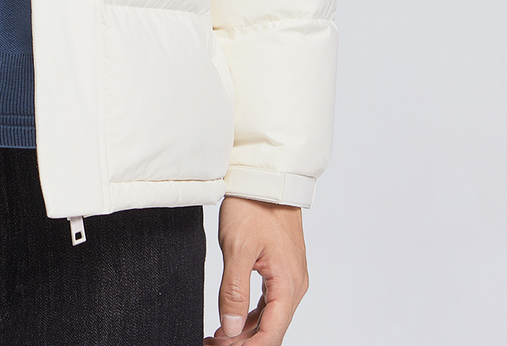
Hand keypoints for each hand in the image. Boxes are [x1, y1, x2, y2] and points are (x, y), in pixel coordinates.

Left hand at [206, 197, 308, 343]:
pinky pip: (269, 303)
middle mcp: (295, 285)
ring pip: (270, 318)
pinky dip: (251, 316)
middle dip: (242, 342)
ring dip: (245, 332)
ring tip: (217, 338)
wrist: (265, 177)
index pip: (271, 334)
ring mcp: (290, 277)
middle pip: (271, 330)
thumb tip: (229, 328)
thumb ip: (234, 291)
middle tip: (211, 344)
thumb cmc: (253, 206)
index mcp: (288, 285)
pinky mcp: (282, 269)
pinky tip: (231, 321)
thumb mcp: (237, 248)